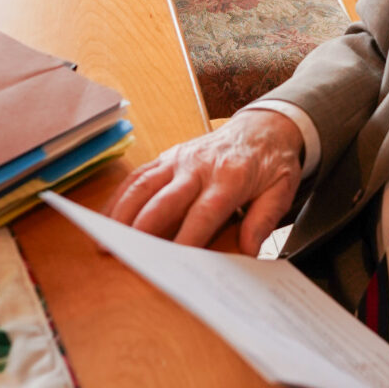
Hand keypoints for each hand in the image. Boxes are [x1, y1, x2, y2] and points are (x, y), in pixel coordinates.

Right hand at [106, 106, 305, 252]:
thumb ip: (264, 220)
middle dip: (143, 227)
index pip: (204, 212)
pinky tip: (107, 217)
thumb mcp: (282, 190)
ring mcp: (179, 159)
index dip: (187, 237)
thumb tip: (249, 251)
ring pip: (143, 185)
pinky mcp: (167, 157)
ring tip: (106, 240)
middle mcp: (199, 166)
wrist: (264, 125)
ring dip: (122, 212)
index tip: (174, 261)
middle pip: (165, 198)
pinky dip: (119, 197)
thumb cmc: (272, 162)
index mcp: (231, 176)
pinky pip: (138, 176)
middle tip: (127, 254)